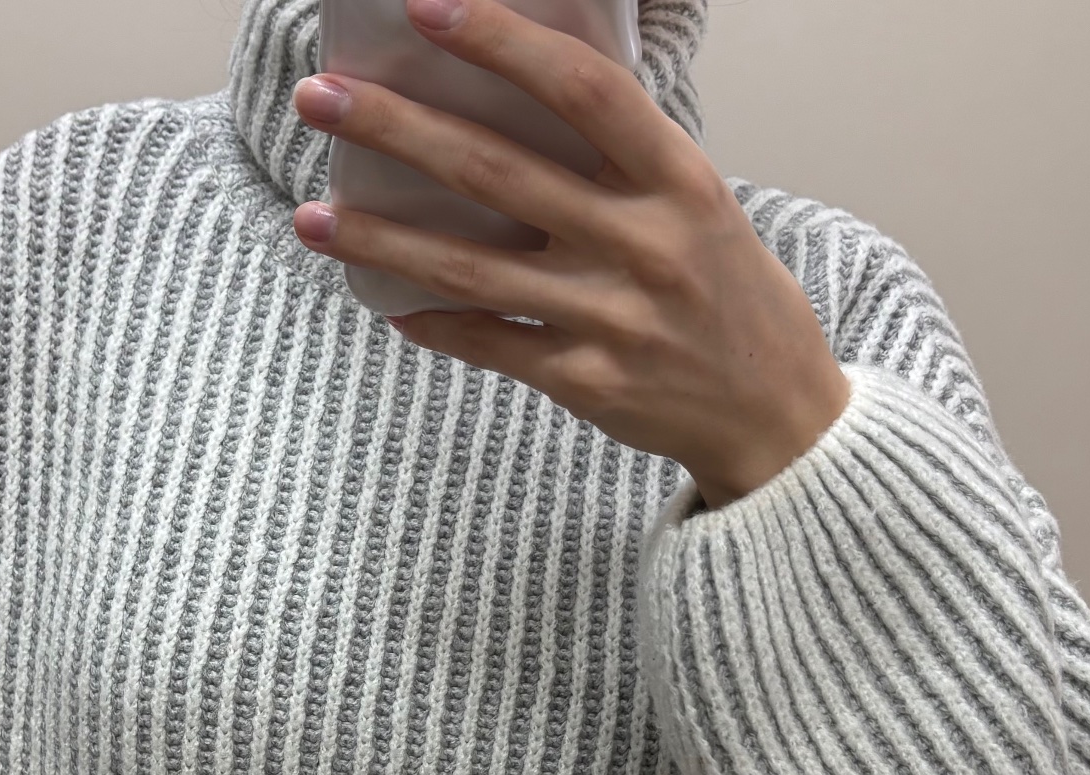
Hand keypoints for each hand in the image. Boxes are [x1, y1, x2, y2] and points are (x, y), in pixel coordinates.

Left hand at [291, 0, 851, 508]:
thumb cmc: (732, 299)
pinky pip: (493, 344)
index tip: (427, 8)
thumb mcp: (703, 208)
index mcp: (681, 180)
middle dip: (398, 129)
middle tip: (321, 98)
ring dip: (381, 239)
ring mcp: (613, 319)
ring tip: (311, 216)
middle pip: (498, 170)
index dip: (502, 41)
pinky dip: (436, 323)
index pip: (583, 89)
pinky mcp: (588, 384)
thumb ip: (627, 164)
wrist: (779, 418)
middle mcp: (646, 243)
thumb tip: (526, 106)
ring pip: (472, 268)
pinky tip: (387, 305)